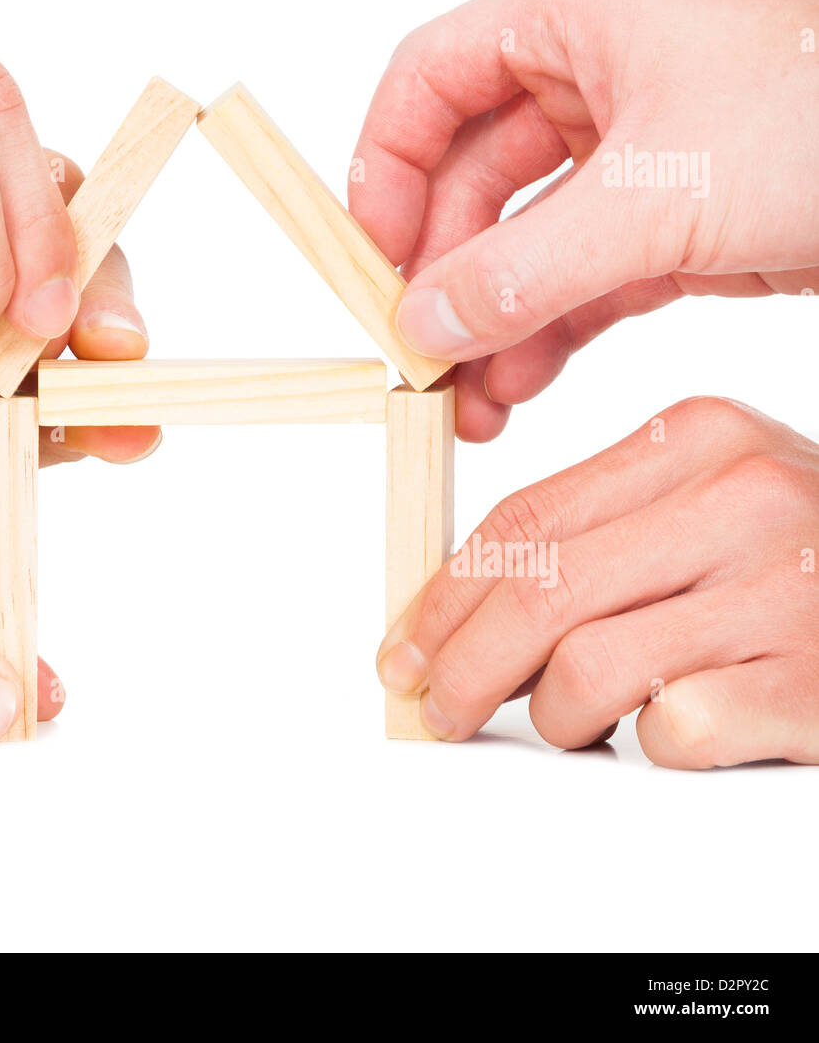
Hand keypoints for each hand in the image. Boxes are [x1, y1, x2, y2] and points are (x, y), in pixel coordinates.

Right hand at [352, 0, 818, 439]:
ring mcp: (638, 146)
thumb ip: (524, 268)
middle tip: (421, 358)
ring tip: (470, 399)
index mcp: (578, 12)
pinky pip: (583, 271)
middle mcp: (598, 69)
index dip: (385, 169)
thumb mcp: (655, 199)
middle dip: (446, 274)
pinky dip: (550, 325)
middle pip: (472, 174)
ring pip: (526, 234)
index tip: (372, 261)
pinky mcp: (675, 213)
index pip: (429, 78)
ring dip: (493, 315)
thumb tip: (422, 325)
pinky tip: (523, 381)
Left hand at [376, 396, 818, 768]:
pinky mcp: (813, 682)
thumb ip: (607, 529)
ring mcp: (785, 590)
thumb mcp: (713, 501)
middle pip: (538, 593)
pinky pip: (675, 733)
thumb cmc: (811, 557)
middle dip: (463, 667)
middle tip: (440, 707)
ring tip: (573, 724)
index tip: (409, 643)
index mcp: (698, 438)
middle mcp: (743, 500)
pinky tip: (666, 736)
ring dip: (555, 717)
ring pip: (587, 672)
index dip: (446, 593)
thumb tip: (469, 600)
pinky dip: (650, 748)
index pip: (525, 519)